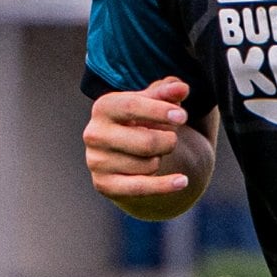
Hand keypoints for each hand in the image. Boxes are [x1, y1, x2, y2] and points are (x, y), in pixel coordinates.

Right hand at [84, 77, 214, 217]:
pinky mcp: (104, 185)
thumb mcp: (153, 102)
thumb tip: (181, 88)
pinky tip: (182, 181)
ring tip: (150, 153)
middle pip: (146, 142)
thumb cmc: (141, 121)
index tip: (182, 117)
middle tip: (170, 138)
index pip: (131, 107)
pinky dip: (164, 185)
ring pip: (147, 165)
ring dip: (159, 159)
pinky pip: (140, 188)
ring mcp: (97, 162)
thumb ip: (167, 92)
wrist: (123, 153)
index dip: (159, 111)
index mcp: (103, 107)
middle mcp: (94, 134)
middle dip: (168, 141)